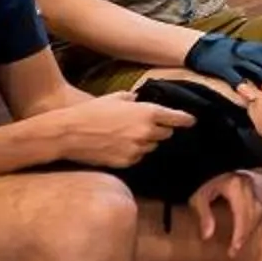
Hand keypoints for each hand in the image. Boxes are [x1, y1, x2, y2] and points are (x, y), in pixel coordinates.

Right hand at [47, 91, 192, 167]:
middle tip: (146, 126)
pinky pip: (138, 157)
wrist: (69, 133)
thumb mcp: (115, 98)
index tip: (191, 121)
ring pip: (152, 146)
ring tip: (126, 136)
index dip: (186, 120)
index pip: (177, 119)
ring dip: (146, 142)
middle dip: (160, 130)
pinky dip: (133, 152)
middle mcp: (147, 132)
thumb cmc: (91, 112)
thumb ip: (133, 99)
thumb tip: (139, 100)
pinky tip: (118, 146)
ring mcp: (138, 149)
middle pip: (166, 134)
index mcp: (147, 113)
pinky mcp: (128, 162)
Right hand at [185, 31, 261, 91]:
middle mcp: (251, 52)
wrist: (204, 47)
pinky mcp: (223, 67)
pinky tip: (253, 99)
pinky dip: (246, 89)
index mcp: (260, 48)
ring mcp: (237, 59)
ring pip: (258, 74)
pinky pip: (236, 79)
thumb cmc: (232, 55)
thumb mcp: (251, 53)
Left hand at [187, 170, 261, 252]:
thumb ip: (204, 215)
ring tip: (239, 242)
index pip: (242, 214)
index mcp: (236, 184)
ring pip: (260, 212)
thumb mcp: (200, 196)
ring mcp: (259, 182)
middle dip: (244, 234)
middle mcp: (251, 182)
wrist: (215, 164)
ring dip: (250, 229)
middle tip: (235, 249)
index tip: (233, 248)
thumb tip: (207, 236)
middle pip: (253, 214)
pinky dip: (254, 220)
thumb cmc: (208, 182)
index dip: (239, 233)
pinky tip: (246, 229)